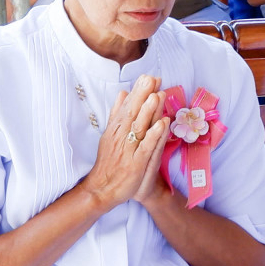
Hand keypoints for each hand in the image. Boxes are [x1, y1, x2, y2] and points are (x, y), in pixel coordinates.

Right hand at [82, 77, 169, 210]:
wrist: (102, 189)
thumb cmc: (109, 162)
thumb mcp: (110, 135)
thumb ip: (117, 114)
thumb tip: (122, 93)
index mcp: (115, 129)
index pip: (127, 107)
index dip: (138, 92)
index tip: (148, 77)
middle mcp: (120, 137)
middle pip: (132, 113)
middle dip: (143, 95)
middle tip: (152, 78)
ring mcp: (127, 150)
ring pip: (138, 127)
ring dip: (148, 111)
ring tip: (157, 94)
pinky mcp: (135, 164)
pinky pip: (145, 147)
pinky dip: (153, 135)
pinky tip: (162, 123)